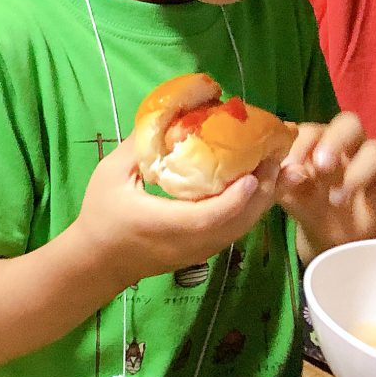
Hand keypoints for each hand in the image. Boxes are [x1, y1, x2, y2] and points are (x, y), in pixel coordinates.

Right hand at [71, 140, 282, 288]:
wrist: (99, 261)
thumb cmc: (102, 215)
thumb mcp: (112, 175)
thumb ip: (139, 147)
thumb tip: (167, 115)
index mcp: (169, 224)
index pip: (213, 216)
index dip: (238, 196)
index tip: (253, 170)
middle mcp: (193, 241)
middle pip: (240, 221)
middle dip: (264, 188)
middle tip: (276, 153)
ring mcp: (202, 250)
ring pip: (243, 227)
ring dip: (263, 197)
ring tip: (275, 164)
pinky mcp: (205, 250)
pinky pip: (236, 229)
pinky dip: (251, 207)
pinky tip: (256, 184)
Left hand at [279, 113, 375, 259]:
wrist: (327, 236)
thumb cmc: (306, 201)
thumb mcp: (287, 192)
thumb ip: (283, 178)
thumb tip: (289, 169)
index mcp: (320, 141)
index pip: (315, 128)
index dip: (304, 142)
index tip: (290, 165)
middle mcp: (350, 146)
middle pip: (351, 125)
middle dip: (335, 141)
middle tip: (321, 166)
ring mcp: (375, 165)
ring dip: (356, 172)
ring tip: (336, 198)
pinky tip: (375, 198)